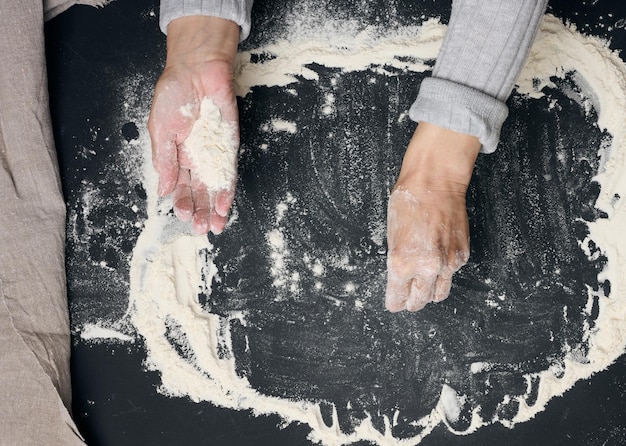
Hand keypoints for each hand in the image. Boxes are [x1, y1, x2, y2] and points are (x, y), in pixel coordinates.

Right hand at [148, 16, 239, 234]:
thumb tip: (163, 189)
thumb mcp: (160, 130)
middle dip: (200, 211)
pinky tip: (225, 206)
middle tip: (200, 228)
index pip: (180, 186)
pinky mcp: (230, 146)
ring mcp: (215, 154)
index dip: (182, 202)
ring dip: (215, 207)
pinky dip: (227, 190)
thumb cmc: (174, 95)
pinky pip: (229, 172)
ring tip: (215, 226)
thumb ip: (164, 159)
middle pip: (199, 191)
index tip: (182, 216)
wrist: (196, 70)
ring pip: (216, 187)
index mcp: (177, 156)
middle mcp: (197, 159)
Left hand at [385, 122, 479, 311]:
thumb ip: (397, 262)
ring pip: (439, 293)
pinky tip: (437, 260)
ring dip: (429, 292)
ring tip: (423, 285)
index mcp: (401, 264)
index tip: (394, 303)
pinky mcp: (462, 256)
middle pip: (419, 302)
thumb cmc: (407, 203)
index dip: (395, 302)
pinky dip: (444, 272)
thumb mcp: (391, 237)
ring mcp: (446, 264)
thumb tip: (400, 279)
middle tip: (408, 299)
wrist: (434, 184)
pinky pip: (451, 274)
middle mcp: (425, 268)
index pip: (397, 299)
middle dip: (411, 302)